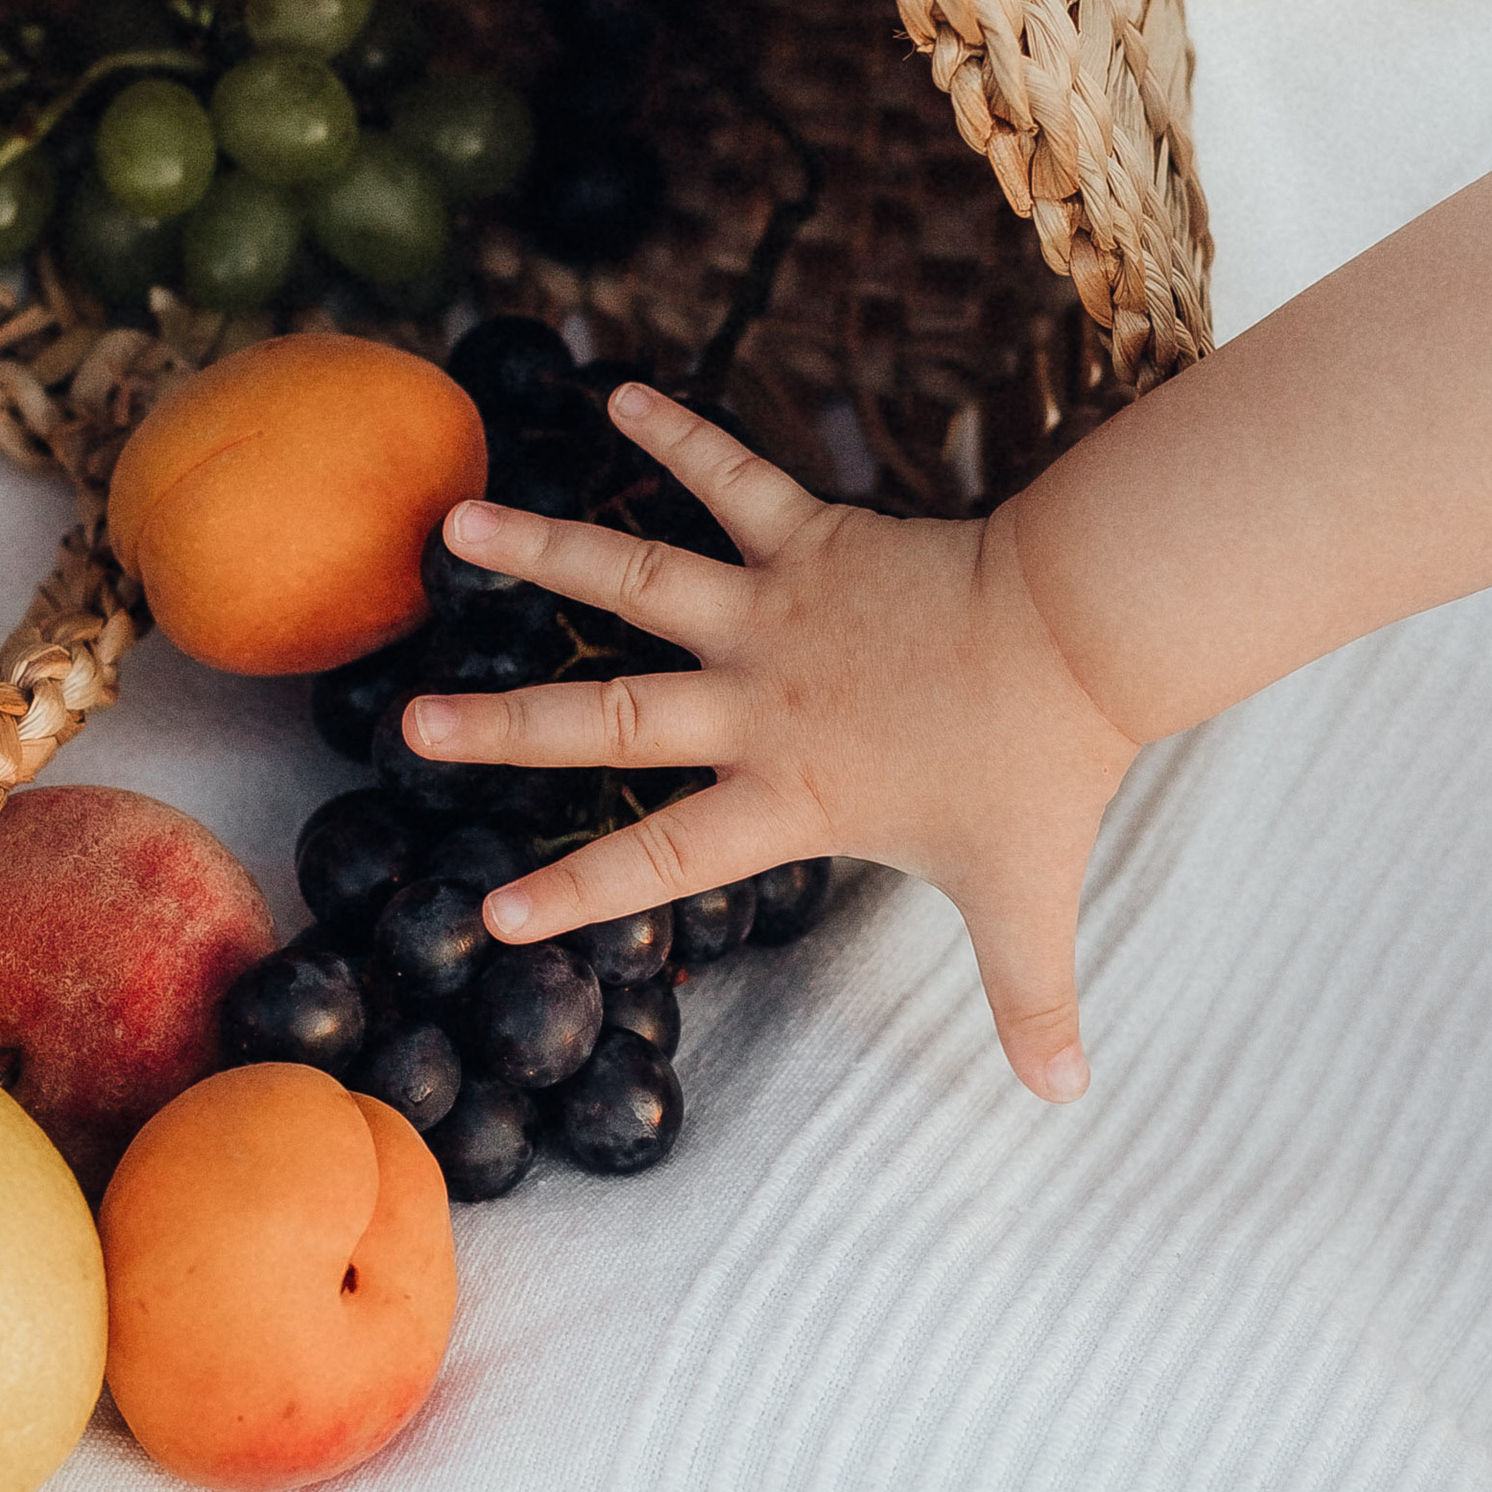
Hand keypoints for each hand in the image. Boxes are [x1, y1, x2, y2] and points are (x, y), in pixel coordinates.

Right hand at [404, 384, 1140, 1101]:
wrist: (1078, 637)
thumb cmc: (1041, 771)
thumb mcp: (1026, 902)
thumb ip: (1032, 999)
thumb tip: (1069, 1098)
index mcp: (791, 794)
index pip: (662, 857)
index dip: (578, 891)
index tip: (493, 916)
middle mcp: (760, 700)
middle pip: (609, 716)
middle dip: (504, 727)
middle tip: (413, 725)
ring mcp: (777, 611)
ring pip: (637, 579)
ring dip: (546, 549)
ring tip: (456, 524)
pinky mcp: (813, 539)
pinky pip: (733, 478)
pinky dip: (679, 434)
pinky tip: (620, 394)